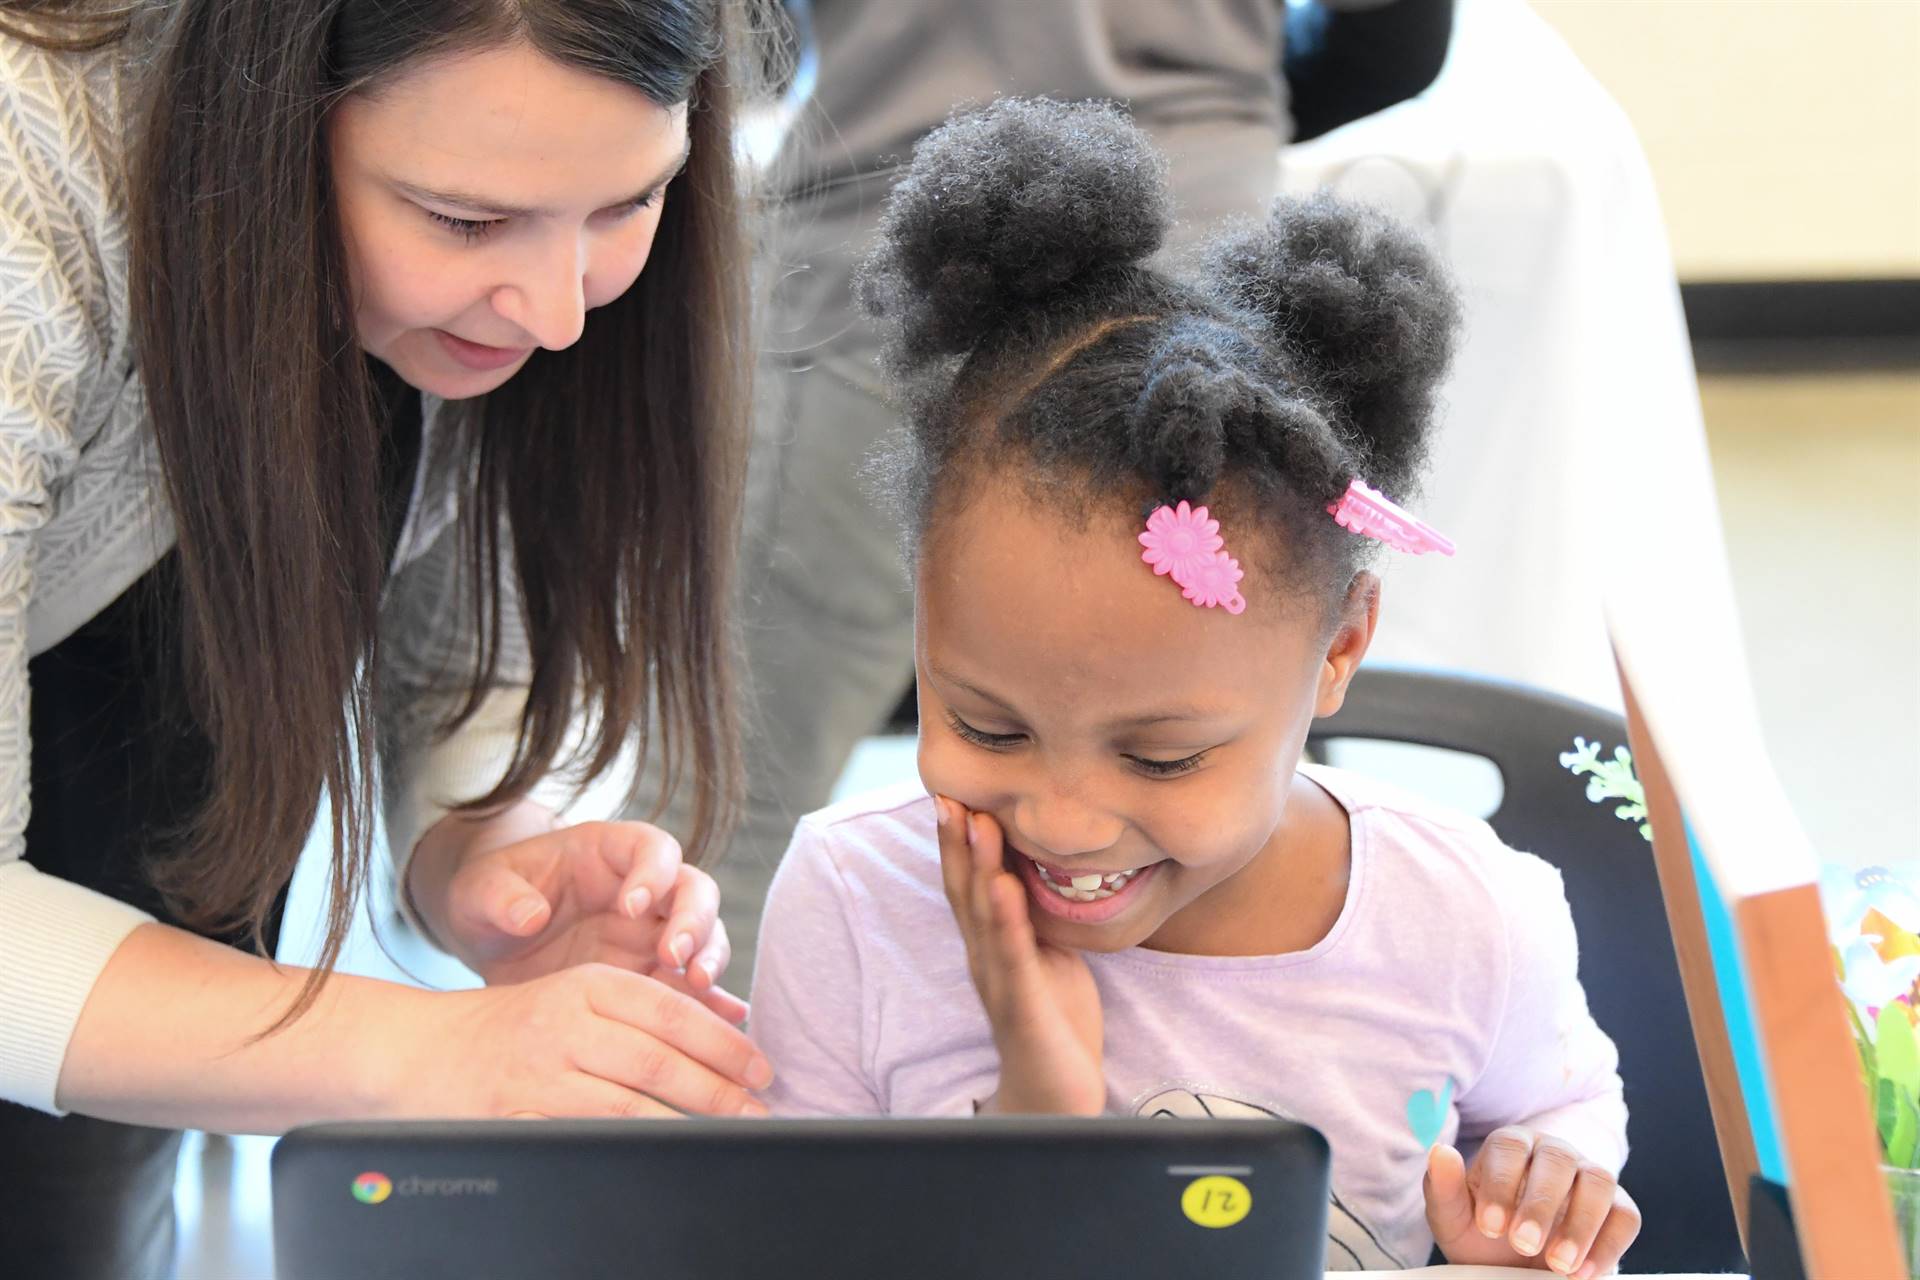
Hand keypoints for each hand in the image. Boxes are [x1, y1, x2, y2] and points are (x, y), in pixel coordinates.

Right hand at [397, 962, 773, 1118]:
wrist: (413, 1051)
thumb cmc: (508, 1028)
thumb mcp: (569, 997)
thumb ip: (634, 1012)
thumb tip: (722, 1034)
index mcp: (585, 984)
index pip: (671, 1011)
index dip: (724, 1042)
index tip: (762, 1069)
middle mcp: (564, 1023)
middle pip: (658, 1058)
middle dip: (718, 1090)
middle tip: (759, 1112)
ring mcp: (537, 1072)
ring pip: (628, 1102)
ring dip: (686, 1125)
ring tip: (728, 1139)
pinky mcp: (514, 1116)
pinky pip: (585, 1138)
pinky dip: (630, 1150)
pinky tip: (662, 1161)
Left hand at [420, 812, 744, 1022]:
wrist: (491, 937)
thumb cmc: (490, 898)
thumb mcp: (480, 890)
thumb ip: (501, 897)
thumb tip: (529, 916)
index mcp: (608, 852)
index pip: (652, 848)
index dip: (652, 873)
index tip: (630, 906)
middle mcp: (645, 888)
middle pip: (695, 890)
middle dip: (692, 921)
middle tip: (672, 956)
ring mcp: (654, 932)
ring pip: (705, 936)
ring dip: (708, 958)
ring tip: (694, 988)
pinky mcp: (652, 974)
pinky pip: (693, 987)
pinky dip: (711, 1003)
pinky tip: (725, 1022)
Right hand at [935, 796, 1104, 1114]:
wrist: (1056, 1097)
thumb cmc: (1055, 1023)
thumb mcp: (1048, 956)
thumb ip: (1034, 916)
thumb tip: (1042, 867)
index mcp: (991, 944)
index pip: (969, 882)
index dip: (959, 838)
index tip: (953, 789)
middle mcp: (985, 958)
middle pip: (964, 890)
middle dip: (955, 839)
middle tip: (947, 789)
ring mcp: (999, 982)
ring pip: (983, 916)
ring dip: (978, 865)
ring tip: (975, 821)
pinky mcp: (1021, 1007)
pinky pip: (1012, 957)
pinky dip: (1007, 920)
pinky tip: (1005, 888)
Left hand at [1425, 1129, 1640, 1275]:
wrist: (1516, 1266)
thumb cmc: (1483, 1233)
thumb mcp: (1454, 1218)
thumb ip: (1443, 1188)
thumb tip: (1439, 1151)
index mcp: (1511, 1146)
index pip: (1509, 1147)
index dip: (1500, 1184)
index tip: (1490, 1227)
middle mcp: (1553, 1152)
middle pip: (1557, 1159)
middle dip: (1540, 1204)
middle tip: (1522, 1245)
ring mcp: (1589, 1177)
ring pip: (1598, 1181)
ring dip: (1580, 1224)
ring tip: (1558, 1265)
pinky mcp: (1618, 1208)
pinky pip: (1626, 1217)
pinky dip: (1608, 1245)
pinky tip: (1582, 1274)